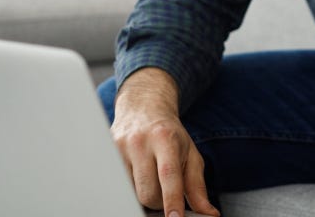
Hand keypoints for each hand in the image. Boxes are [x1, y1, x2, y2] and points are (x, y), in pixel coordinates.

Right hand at [110, 69, 218, 216]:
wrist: (143, 107)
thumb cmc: (170, 134)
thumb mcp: (190, 155)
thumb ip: (198, 186)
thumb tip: (209, 214)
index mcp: (165, 139)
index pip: (168, 175)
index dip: (171, 200)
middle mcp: (140, 142)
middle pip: (146, 192)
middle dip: (157, 202)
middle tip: (164, 192)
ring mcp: (119, 147)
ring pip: (130, 192)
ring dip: (142, 194)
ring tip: (149, 178)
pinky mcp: (106, 154)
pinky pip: (117, 185)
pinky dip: (129, 188)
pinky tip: (135, 174)